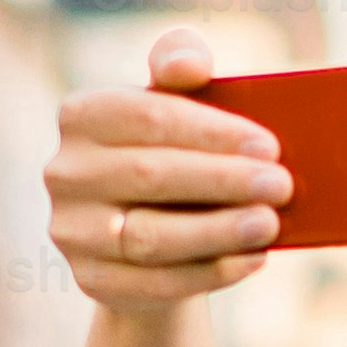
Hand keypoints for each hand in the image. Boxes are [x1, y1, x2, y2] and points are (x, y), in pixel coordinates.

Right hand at [47, 29, 288, 312]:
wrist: (151, 236)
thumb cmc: (173, 153)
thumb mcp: (176, 103)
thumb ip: (180, 65)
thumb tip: (189, 64)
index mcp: (82, 115)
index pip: (149, 117)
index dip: (212, 132)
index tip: (269, 146)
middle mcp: (64, 172)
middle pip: (151, 175)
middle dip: (223, 180)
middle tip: (281, 186)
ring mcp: (71, 231)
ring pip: (151, 236)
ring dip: (218, 231)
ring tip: (269, 224)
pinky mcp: (91, 279)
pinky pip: (155, 282)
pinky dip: (209, 272)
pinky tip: (251, 259)